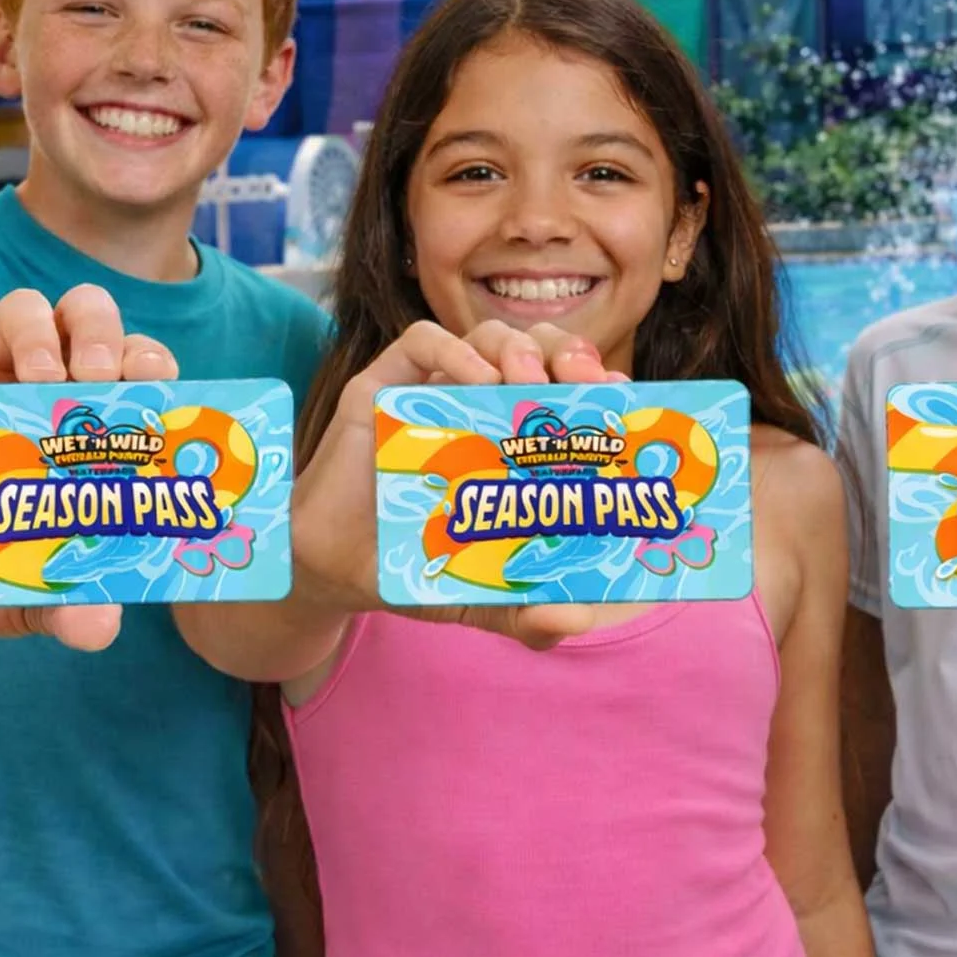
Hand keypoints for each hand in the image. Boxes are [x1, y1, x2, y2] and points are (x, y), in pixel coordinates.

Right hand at [0, 284, 176, 651]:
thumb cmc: (0, 564)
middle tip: (100, 378)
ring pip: (23, 312)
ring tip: (44, 380)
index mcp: (96, 420)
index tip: (158, 383)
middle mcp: (50, 384)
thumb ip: (68, 608)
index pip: (138, 364)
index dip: (153, 362)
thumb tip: (98, 630)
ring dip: (38, 334)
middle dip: (103, 333)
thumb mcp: (36, 594)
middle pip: (88, 316)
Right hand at [292, 319, 621, 649]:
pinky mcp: (384, 386)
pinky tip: (477, 381)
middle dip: (569, 354)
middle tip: (583, 384)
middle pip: (539, 350)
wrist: (333, 574)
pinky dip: (455, 350)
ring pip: (489, 336)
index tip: (622, 403)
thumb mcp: (482, 598)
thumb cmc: (415, 569)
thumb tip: (578, 621)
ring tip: (531, 380)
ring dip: (520, 346)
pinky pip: (421, 342)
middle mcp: (482, 407)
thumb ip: (526, 613)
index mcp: (517, 441)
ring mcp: (434, 392)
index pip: (570, 391)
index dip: (600, 386)